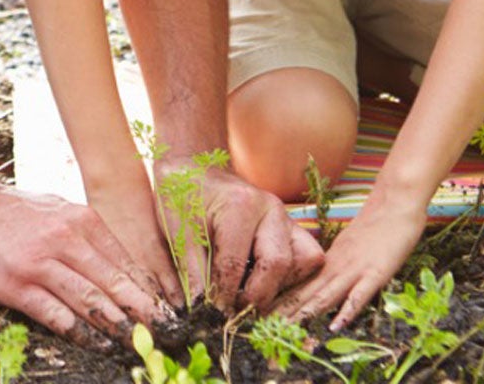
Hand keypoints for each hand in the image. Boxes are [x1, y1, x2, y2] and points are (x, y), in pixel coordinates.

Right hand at [0, 176, 173, 345]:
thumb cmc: (11, 211)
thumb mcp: (56, 210)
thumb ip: (86, 236)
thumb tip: (120, 268)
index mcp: (79, 220)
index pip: (124, 261)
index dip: (148, 290)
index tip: (169, 312)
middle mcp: (65, 240)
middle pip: (114, 282)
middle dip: (144, 312)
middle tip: (168, 333)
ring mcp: (40, 263)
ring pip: (90, 300)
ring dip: (118, 326)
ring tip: (140, 344)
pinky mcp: (17, 284)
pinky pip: (56, 314)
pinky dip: (80, 332)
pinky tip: (96, 344)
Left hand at [154, 161, 323, 311]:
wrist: (194, 168)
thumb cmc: (182, 196)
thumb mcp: (175, 229)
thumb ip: (189, 270)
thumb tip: (199, 310)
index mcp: (241, 205)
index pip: (235, 265)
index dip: (221, 296)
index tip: (209, 314)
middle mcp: (272, 210)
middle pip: (279, 265)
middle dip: (256, 296)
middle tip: (232, 310)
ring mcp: (286, 218)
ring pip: (305, 262)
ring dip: (279, 286)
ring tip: (248, 294)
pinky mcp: (291, 228)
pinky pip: (308, 258)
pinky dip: (291, 277)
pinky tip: (260, 282)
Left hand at [274, 195, 426, 328]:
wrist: (395, 201)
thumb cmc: (374, 226)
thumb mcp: (346, 247)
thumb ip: (332, 266)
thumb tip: (315, 285)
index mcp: (328, 261)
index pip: (298, 284)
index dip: (279, 300)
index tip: (259, 314)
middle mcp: (336, 266)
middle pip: (305, 292)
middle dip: (284, 312)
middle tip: (261, 328)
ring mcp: (355, 270)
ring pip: (325, 295)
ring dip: (305, 314)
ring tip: (285, 330)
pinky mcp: (376, 273)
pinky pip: (360, 294)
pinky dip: (347, 311)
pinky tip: (336, 326)